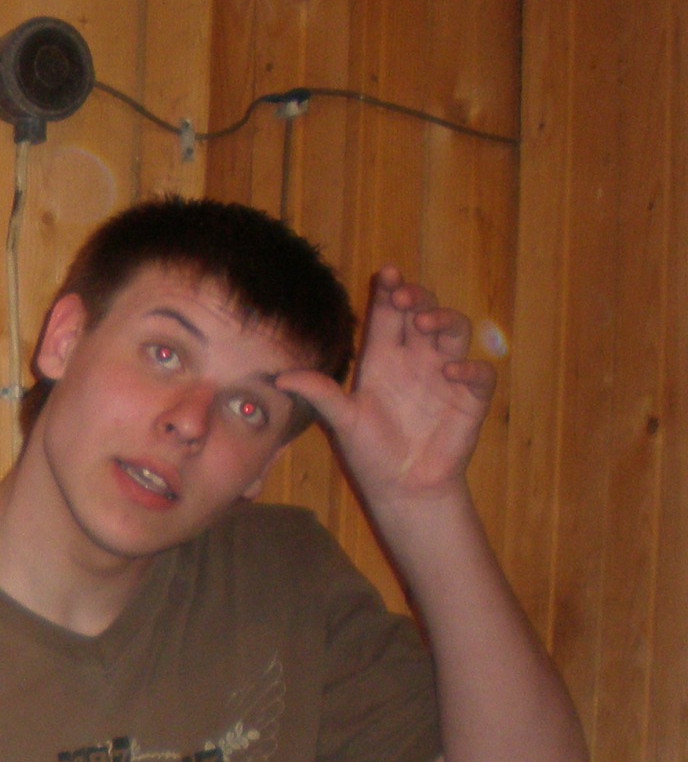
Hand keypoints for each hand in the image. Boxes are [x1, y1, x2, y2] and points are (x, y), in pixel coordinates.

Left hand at [276, 267, 494, 502]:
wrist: (401, 487)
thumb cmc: (370, 452)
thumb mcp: (342, 420)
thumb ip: (319, 394)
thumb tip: (281, 378)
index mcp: (383, 359)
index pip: (388, 316)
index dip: (389, 292)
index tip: (386, 274)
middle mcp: (416, 360)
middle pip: (423, 312)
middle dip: (417, 298)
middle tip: (403, 298)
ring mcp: (445, 375)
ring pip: (455, 331)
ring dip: (444, 321)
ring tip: (424, 325)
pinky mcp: (469, 398)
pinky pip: (480, 374)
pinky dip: (471, 368)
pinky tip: (452, 371)